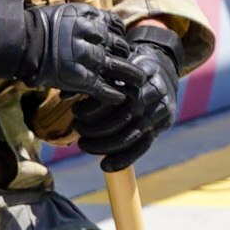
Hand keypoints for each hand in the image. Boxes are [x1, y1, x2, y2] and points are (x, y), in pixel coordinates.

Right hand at [0, 0, 142, 102]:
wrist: (18, 43)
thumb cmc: (34, 25)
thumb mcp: (60, 10)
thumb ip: (77, 12)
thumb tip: (72, 1)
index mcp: (89, 15)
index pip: (115, 24)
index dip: (120, 34)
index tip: (120, 39)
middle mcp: (93, 34)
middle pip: (120, 45)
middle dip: (125, 53)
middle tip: (128, 61)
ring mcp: (89, 57)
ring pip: (119, 67)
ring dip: (131, 75)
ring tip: (138, 81)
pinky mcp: (82, 78)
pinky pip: (105, 87)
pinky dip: (114, 93)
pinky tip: (120, 96)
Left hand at [69, 29, 187, 171]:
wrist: (164, 69)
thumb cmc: (132, 65)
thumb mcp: (118, 62)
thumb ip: (96, 76)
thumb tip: (64, 94)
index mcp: (142, 78)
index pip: (116, 98)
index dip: (94, 108)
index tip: (76, 112)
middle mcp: (154, 96)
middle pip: (124, 119)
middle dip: (97, 129)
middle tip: (78, 131)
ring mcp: (159, 113)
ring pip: (132, 135)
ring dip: (106, 146)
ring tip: (84, 146)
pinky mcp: (161, 127)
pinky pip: (143, 147)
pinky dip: (124, 159)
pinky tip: (106, 166)